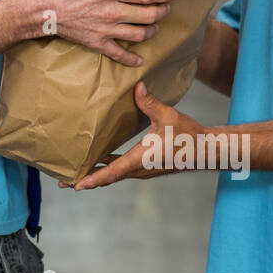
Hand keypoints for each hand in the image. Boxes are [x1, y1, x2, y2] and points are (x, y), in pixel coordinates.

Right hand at [28, 0, 176, 65]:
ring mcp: (106, 29)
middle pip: (148, 15)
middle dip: (161, 12)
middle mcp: (114, 11)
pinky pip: (119, 54)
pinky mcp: (97, 42)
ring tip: (154, 27)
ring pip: (139, 34)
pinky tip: (139, 59)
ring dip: (151, 31)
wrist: (41, 8)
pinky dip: (131, 58)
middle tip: (165, 9)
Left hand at [68, 82, 208, 188]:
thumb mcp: (168, 116)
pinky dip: (109, 169)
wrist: (207, 149)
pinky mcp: (148, 166)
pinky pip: (123, 170)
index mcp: (141, 159)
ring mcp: (144, 169)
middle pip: (109, 177)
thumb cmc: (189, 135)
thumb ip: (150, 103)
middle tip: (64, 182)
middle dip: (87, 179)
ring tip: (78, 174)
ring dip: (97, 175)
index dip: (94, 178)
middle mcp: (140, 168)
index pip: (112, 172)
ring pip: (115, 175)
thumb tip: (138, 87)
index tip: (76, 185)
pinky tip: (102, 161)